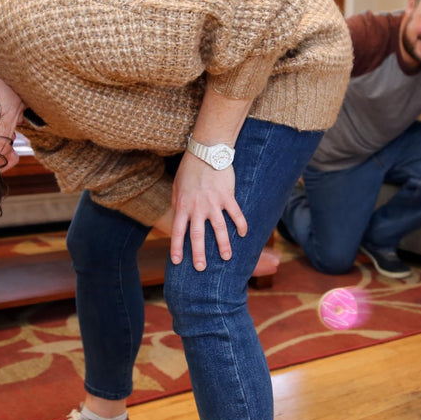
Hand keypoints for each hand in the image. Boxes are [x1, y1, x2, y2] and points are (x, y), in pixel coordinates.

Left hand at [168, 155, 247, 270]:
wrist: (206, 151)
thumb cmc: (189, 167)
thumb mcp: (177, 186)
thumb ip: (177, 203)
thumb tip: (177, 216)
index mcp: (183, 206)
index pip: (178, 231)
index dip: (177, 248)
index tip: (177, 262)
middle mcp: (197, 207)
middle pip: (197, 235)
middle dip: (199, 254)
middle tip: (201, 268)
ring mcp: (213, 203)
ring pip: (218, 228)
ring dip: (223, 244)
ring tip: (227, 257)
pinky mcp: (227, 196)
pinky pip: (235, 213)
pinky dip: (241, 224)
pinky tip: (244, 233)